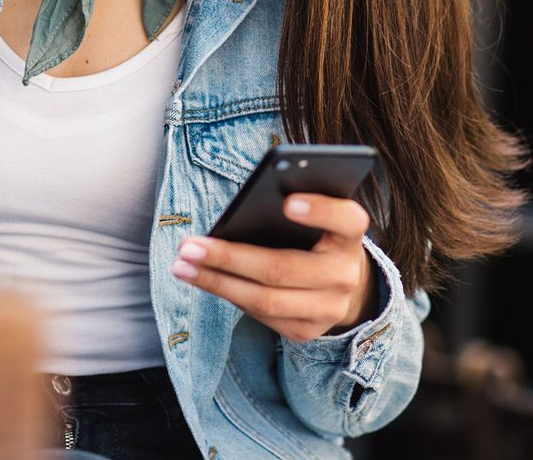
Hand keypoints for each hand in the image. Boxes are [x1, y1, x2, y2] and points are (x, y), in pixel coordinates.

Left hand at [170, 194, 377, 341]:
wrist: (343, 282)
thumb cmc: (315, 234)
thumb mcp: (314, 216)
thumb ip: (291, 206)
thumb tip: (240, 211)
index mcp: (350, 236)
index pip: (346, 219)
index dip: (319, 211)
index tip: (288, 202)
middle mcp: (345, 274)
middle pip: (282, 268)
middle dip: (229, 257)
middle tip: (189, 246)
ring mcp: (328, 308)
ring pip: (265, 299)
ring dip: (216, 282)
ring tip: (182, 266)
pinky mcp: (307, 330)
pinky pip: (260, 315)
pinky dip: (228, 295)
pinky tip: (203, 280)